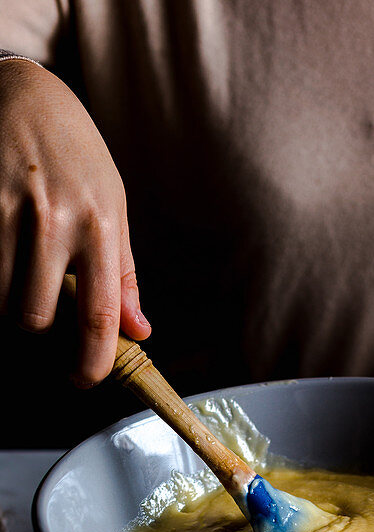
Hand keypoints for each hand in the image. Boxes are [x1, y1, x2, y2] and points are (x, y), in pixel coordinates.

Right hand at [0, 61, 150, 385]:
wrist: (22, 90)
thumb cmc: (76, 154)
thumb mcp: (114, 206)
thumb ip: (123, 273)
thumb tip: (140, 332)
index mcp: (99, 227)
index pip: (99, 317)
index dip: (91, 363)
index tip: (83, 380)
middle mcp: (53, 221)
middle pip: (35, 318)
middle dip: (37, 333)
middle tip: (42, 318)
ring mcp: (6, 211)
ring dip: (6, 306)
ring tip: (18, 283)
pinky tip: (2, 262)